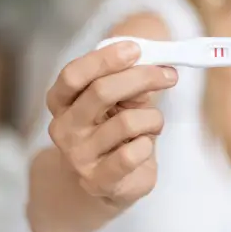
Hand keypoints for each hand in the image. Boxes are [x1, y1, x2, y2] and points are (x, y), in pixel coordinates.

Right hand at [45, 40, 177, 208]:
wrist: (108, 182)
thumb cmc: (113, 132)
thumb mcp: (117, 102)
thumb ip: (127, 85)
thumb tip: (151, 72)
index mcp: (61, 102)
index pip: (73, 74)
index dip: (104, 59)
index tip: (135, 49)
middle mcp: (64, 128)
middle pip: (101, 92)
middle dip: (142, 77)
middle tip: (168, 75)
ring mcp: (78, 156)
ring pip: (127, 122)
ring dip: (153, 118)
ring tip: (153, 124)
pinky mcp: (98, 181)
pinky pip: (133, 153)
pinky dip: (148, 144)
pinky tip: (144, 146)